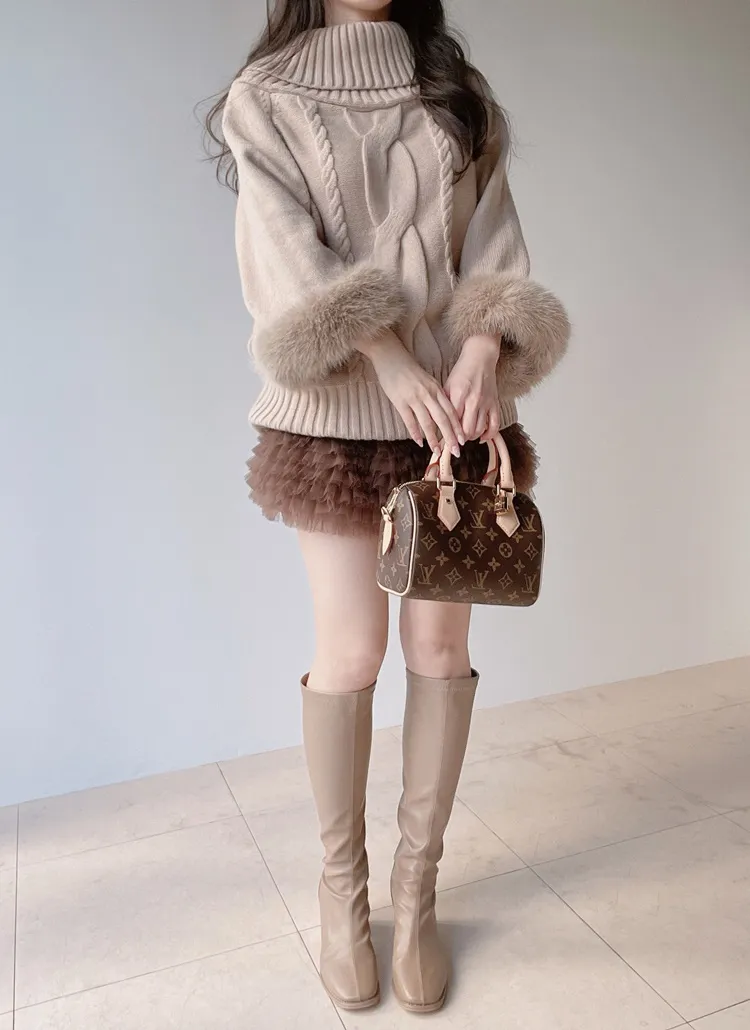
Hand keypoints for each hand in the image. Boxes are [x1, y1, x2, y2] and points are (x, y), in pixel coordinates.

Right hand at [359, 331, 464, 454]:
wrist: (390, 356)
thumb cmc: (408, 370)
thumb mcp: (427, 381)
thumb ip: (434, 396)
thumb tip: (441, 414)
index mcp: (436, 389)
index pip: (451, 411)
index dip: (457, 427)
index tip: (463, 440)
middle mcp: (428, 394)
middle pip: (443, 419)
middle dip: (451, 437)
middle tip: (457, 451)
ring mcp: (414, 398)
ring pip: (427, 422)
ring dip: (434, 439)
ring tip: (438, 452)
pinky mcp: (400, 401)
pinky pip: (410, 420)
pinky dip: (415, 433)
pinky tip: (419, 442)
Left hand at [444, 334, 501, 442]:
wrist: (480, 358)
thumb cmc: (462, 371)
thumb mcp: (447, 386)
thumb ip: (444, 404)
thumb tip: (437, 423)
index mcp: (458, 396)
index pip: (451, 423)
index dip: (447, 436)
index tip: (442, 443)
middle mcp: (473, 401)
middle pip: (466, 431)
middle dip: (459, 440)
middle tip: (454, 441)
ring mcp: (485, 403)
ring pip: (479, 430)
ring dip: (471, 437)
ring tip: (465, 437)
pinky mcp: (495, 403)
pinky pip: (495, 425)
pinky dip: (489, 435)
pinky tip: (482, 437)